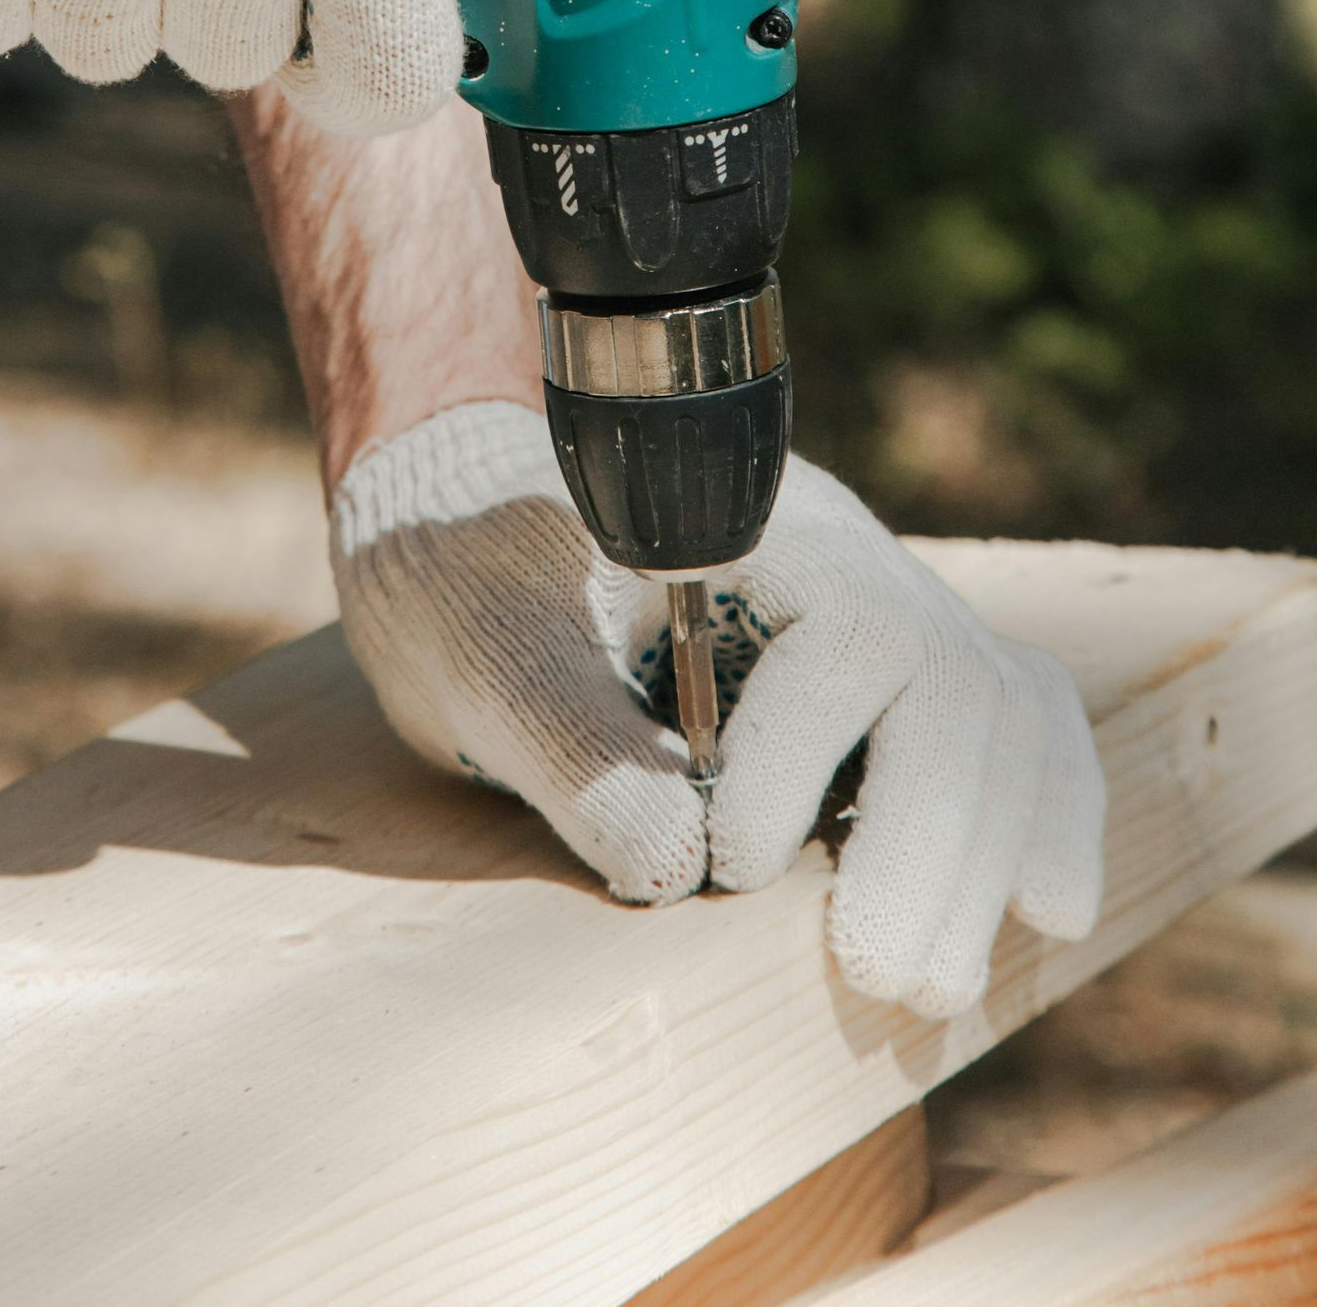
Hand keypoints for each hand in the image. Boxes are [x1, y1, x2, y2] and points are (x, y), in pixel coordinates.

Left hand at [331, 401, 1106, 1017]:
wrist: (469, 540)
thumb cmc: (465, 580)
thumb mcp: (479, 651)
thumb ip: (564, 740)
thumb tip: (672, 868)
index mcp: (736, 524)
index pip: (841, 631)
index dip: (808, 755)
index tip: (727, 859)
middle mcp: (834, 559)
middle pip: (948, 682)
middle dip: (934, 839)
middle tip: (885, 978)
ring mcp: (874, 609)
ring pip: (995, 713)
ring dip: (987, 854)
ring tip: (936, 987)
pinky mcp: (888, 676)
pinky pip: (1007, 726)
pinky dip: (1038, 810)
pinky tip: (1048, 904)